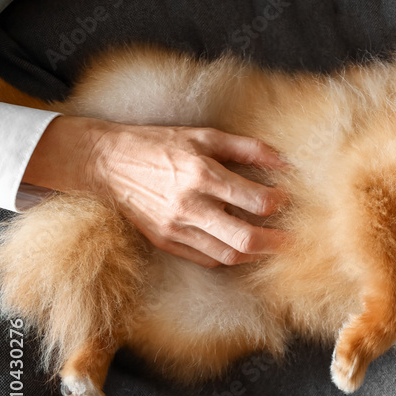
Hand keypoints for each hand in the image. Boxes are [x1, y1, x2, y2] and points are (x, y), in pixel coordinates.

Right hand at [23, 116, 291, 267]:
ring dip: (256, 254)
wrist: (105, 163)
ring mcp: (176, 228)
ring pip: (228, 255)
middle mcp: (190, 206)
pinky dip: (229, 256)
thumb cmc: (157, 145)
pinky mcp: (166, 241)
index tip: (285, 198)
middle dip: (275, 242)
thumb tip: (283, 161)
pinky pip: (207, 258)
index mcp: (202, 175)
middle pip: (245, 238)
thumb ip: (247, 149)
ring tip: (270, 246)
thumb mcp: (203, 136)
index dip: (278, 203)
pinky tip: (241, 247)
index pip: (256, 201)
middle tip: (291, 239)